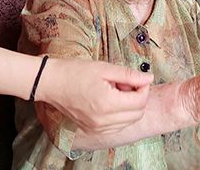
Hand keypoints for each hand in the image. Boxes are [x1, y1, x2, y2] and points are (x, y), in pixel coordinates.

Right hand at [36, 58, 152, 133]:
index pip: (140, 101)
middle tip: (125, 83)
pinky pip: (117, 127)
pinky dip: (120, 115)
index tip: (137, 77)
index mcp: (107, 104)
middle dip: (138, 97)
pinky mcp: (93, 130)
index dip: (143, 87)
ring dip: (129, 107)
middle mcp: (103, 121)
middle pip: (137, 114)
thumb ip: (129, 74)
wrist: (51, 83)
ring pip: (128, 122)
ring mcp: (97, 129)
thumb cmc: (74, 72)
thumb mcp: (104, 68)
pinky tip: (110, 101)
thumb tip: (148, 78)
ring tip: (115, 91)